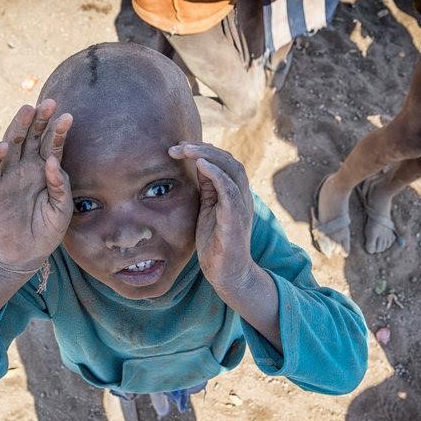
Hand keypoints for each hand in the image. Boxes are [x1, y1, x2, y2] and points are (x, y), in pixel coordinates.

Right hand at [0, 99, 73, 269]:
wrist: (27, 253)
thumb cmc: (48, 229)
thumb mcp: (61, 209)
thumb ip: (60, 186)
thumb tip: (52, 161)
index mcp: (45, 168)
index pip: (52, 144)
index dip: (58, 130)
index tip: (68, 116)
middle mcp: (26, 166)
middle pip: (32, 137)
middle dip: (39, 119)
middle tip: (48, 103)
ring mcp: (8, 174)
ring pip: (12, 145)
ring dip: (18, 128)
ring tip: (26, 111)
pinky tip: (4, 145)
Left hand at [168, 142, 254, 292]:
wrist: (227, 274)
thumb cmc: (216, 243)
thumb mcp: (208, 209)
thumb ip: (207, 188)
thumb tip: (198, 164)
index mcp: (235, 193)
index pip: (224, 162)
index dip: (204, 150)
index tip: (180, 147)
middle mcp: (242, 197)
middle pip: (229, 161)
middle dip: (204, 149)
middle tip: (179, 146)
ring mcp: (241, 208)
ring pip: (232, 171)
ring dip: (209, 156)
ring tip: (187, 149)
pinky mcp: (235, 221)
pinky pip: (230, 192)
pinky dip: (217, 175)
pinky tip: (202, 166)